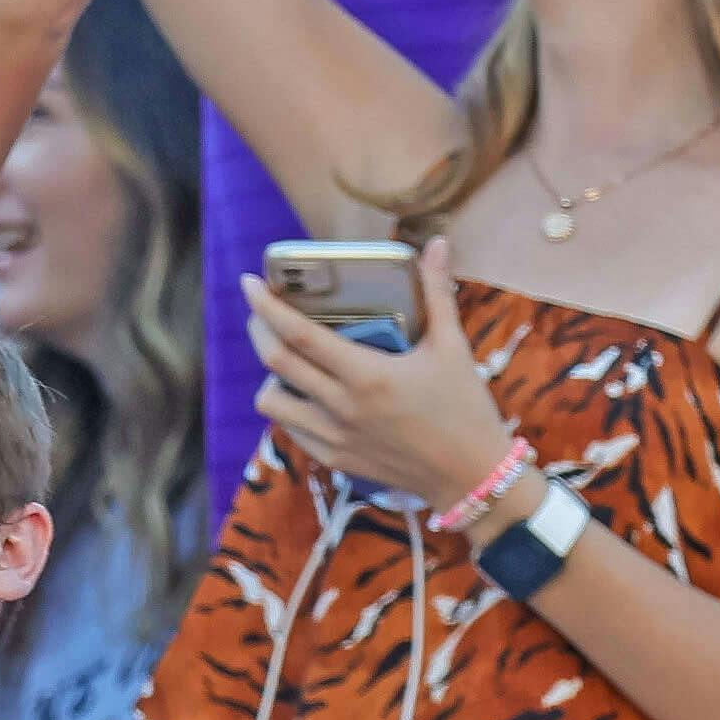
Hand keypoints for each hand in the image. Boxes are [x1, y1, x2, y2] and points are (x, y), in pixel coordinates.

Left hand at [239, 244, 515, 512]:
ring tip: (287, 358)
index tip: (249, 283)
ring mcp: (332, 437)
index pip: (299, 334)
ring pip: (270, 401)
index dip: (266, 306)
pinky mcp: (332, 459)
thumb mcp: (452, 347)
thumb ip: (437, 292)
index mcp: (367, 375)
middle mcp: (341, 407)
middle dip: (258, 329)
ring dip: (269, 374)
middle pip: (274, 362)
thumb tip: (437, 244)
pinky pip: (289, 428)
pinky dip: (287, 405)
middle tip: (260, 311)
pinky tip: (305, 392)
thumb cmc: (465, 407)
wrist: (471, 475)